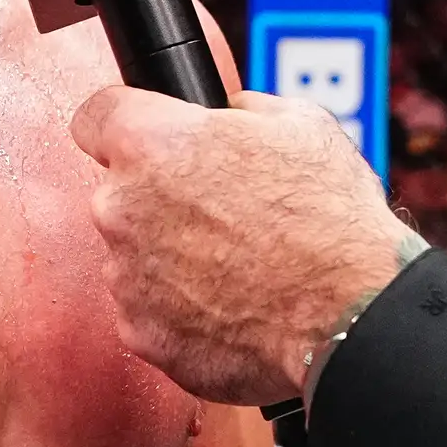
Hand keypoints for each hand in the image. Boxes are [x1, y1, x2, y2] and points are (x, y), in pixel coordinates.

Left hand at [71, 86, 422, 407]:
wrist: (350, 312)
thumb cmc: (329, 219)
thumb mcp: (301, 124)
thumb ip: (241, 111)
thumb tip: (231, 116)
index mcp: (150, 144)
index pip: (96, 118)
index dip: (124, 126)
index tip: (143, 141)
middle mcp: (121, 208)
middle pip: (122, 196)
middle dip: (162, 204)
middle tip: (224, 218)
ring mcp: (126, 278)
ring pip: (136, 260)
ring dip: (173, 262)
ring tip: (239, 270)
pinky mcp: (142, 335)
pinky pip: (152, 316)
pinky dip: (183, 315)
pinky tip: (234, 309)